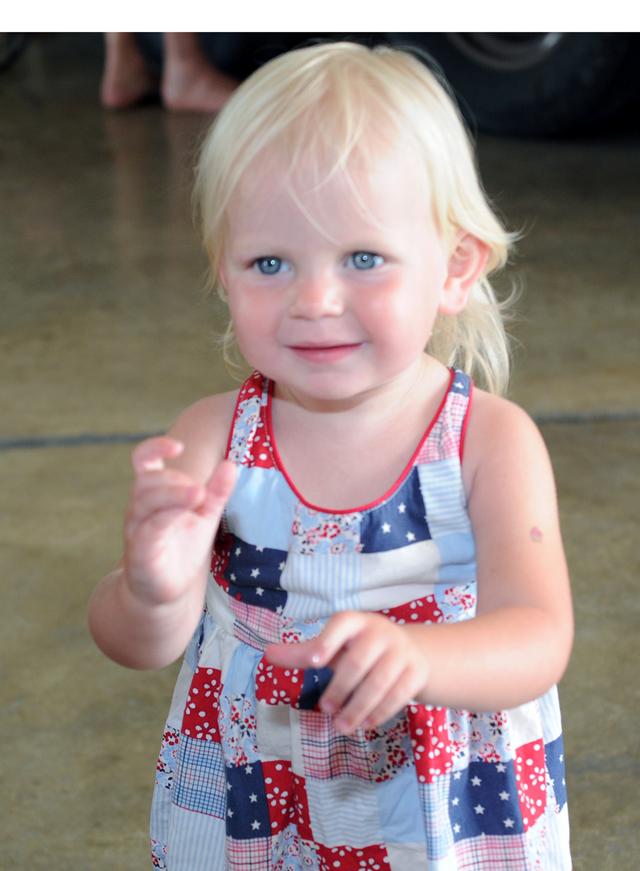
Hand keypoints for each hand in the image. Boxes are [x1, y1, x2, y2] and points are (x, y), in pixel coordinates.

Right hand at [123, 436, 235, 606]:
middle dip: (176, 479)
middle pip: (148, 479)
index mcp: (153, 494)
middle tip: (202, 492)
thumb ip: (217, 491)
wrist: (166, 592)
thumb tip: (231, 464)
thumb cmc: (182, 548)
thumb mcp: (205, 515)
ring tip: (200, 495)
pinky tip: (186, 515)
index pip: (143, 460)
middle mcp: (139, 508)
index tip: (178, 446)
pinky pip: (149, 528)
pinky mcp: (140, 552)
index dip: (155, 447)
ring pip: (145, 500)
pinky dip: (166, 517)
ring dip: (173, 493)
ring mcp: (137, 529)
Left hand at [265, 611, 429, 733]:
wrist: (412, 651)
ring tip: (342, 726)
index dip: (328, 641)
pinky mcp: (417, 672)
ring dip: (358, 708)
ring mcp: (402, 651)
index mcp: (355, 622)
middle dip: (340, 689)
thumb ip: (302, 652)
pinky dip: (380, 713)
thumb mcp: (333, 646)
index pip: (341, 624)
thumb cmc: (360, 649)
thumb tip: (267, 653)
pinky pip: (398, 695)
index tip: (315, 661)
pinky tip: (365, 724)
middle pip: (358, 662)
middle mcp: (380, 632)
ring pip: (379, 682)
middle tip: (326, 710)